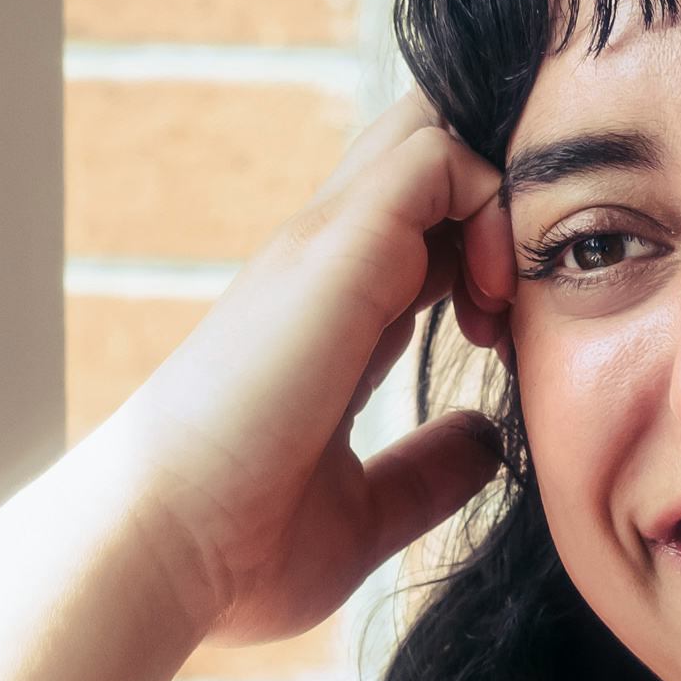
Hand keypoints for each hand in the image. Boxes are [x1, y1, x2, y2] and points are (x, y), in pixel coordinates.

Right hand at [84, 85, 509, 648]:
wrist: (162, 551)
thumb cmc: (238, 551)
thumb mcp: (363, 512)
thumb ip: (425, 472)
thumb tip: (487, 442)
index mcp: (328, 314)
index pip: (421, 225)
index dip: (485, 254)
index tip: (506, 344)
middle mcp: (324, 264)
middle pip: (424, 150)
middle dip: (499, 199)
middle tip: (517, 303)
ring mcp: (325, 245)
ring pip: (432, 129)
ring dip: (500, 196)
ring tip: (507, 298)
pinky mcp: (336, 245)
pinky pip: (440, 155)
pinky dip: (493, 203)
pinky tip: (494, 300)